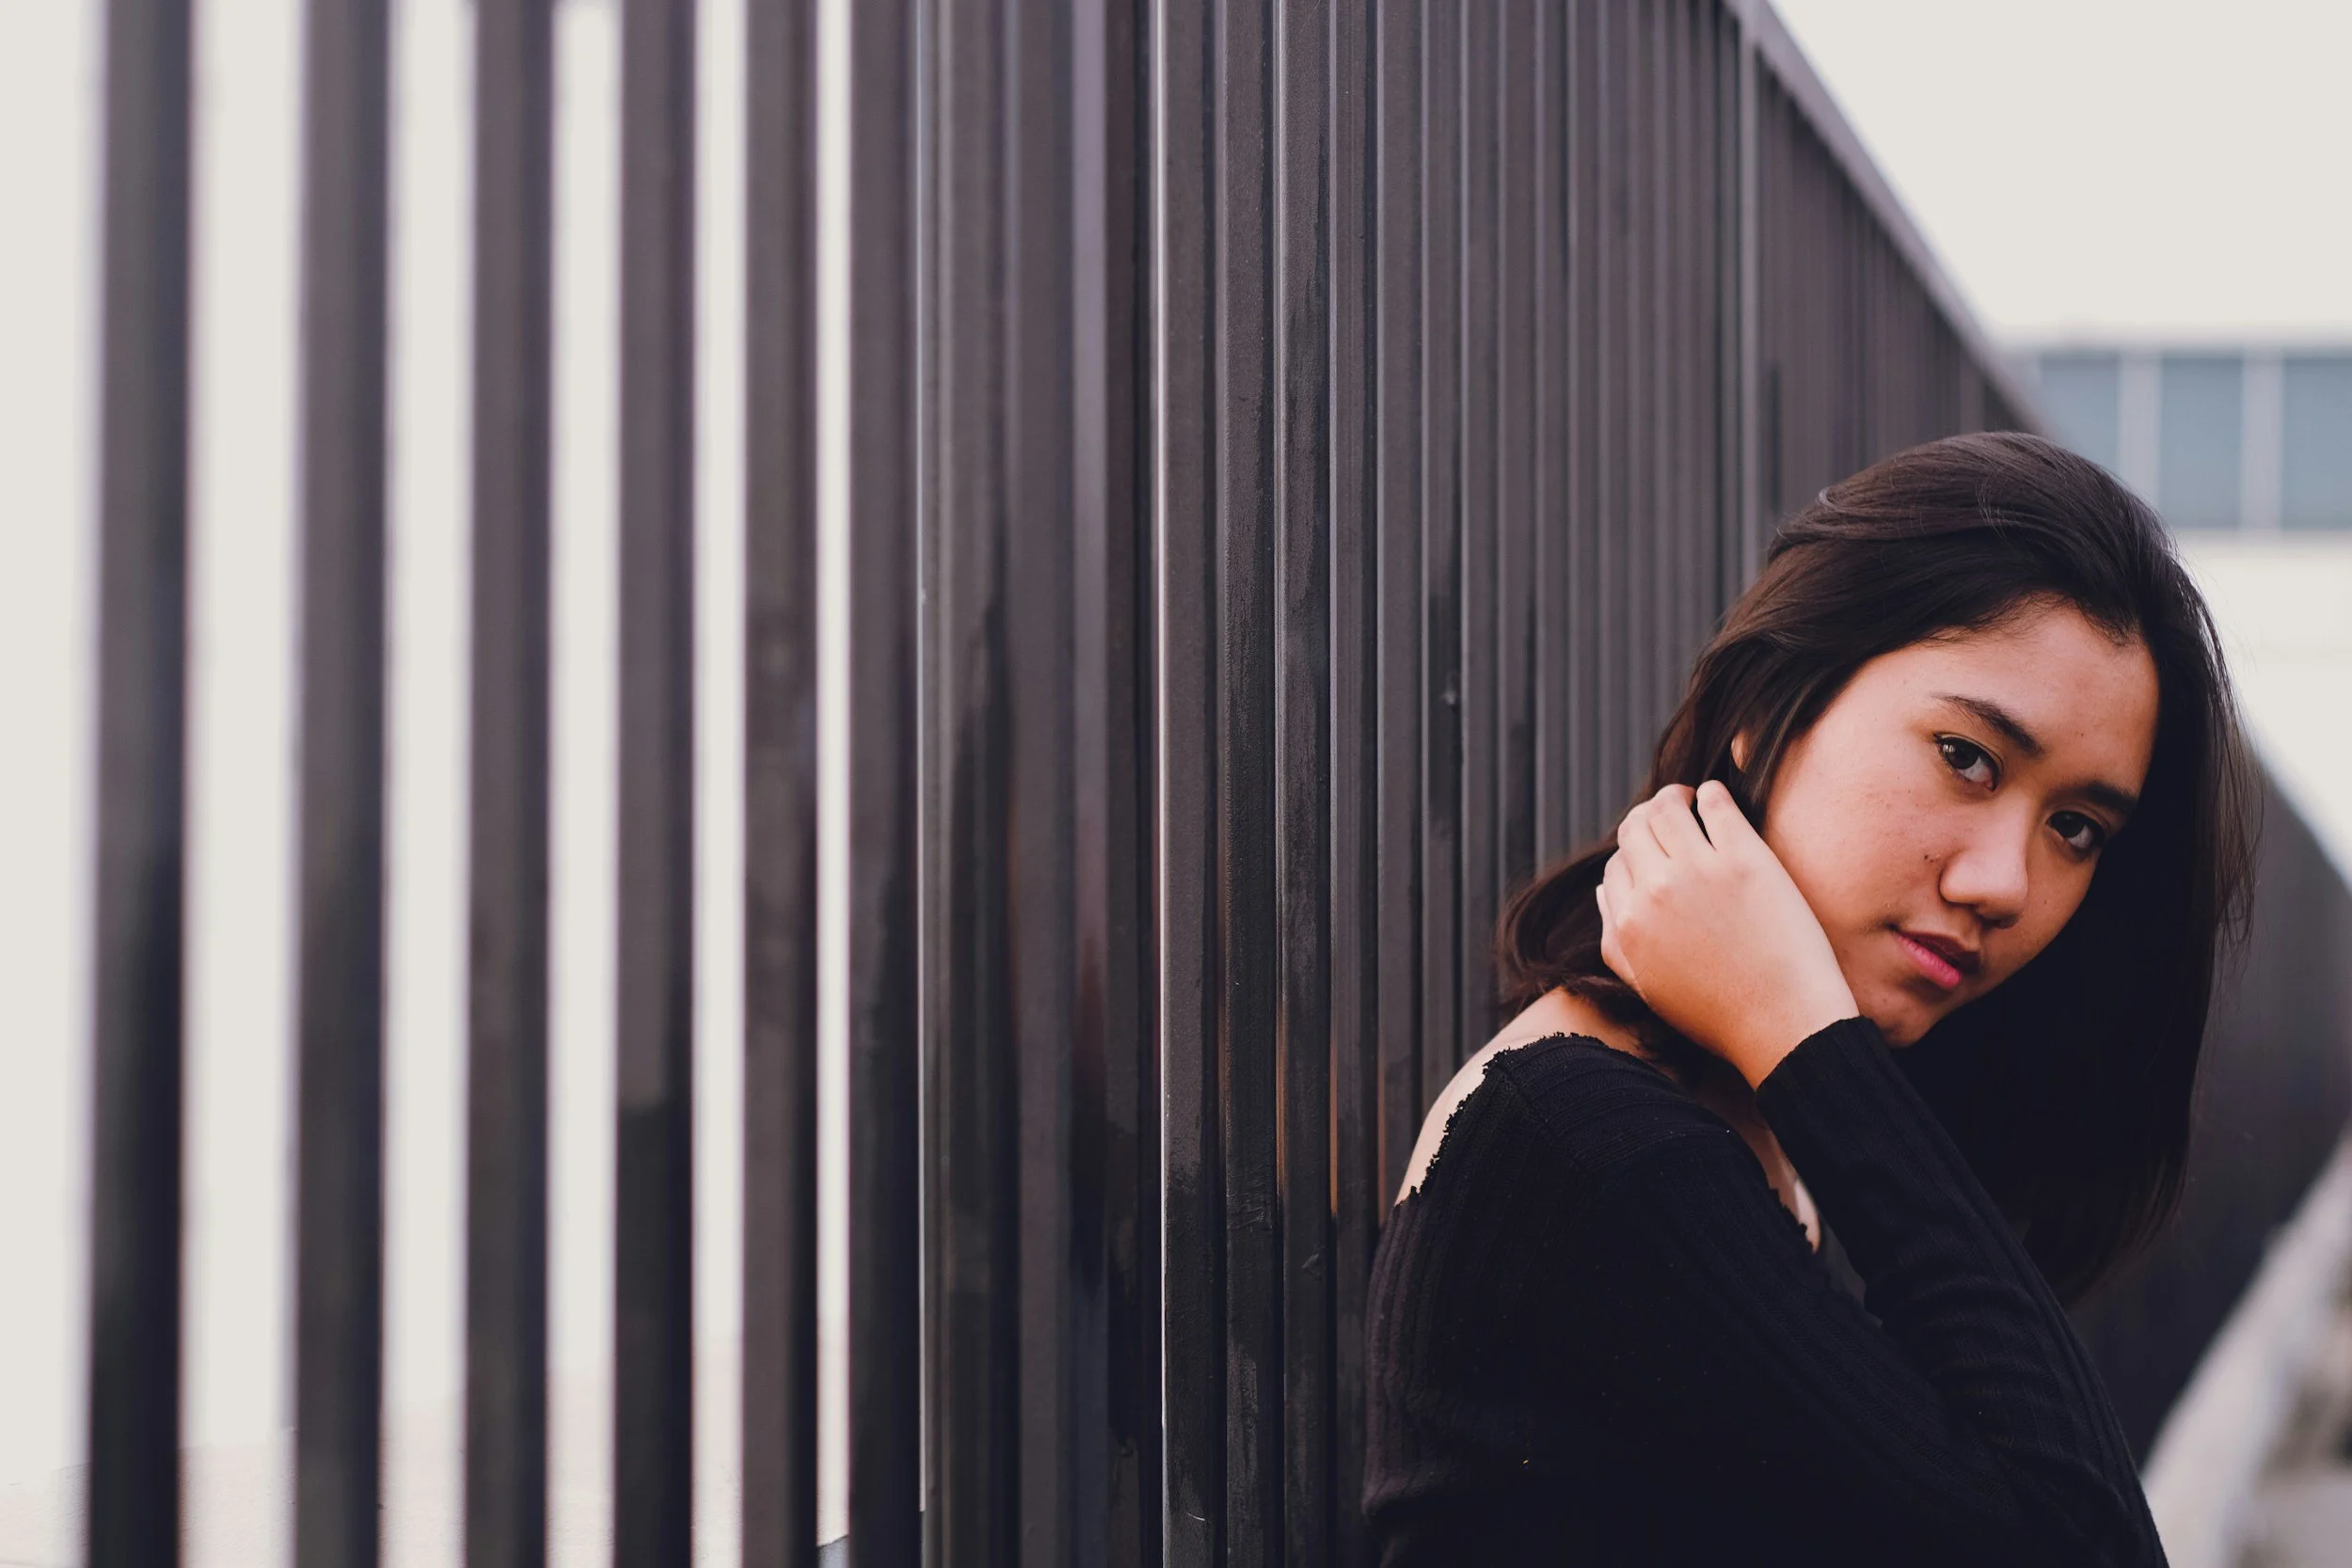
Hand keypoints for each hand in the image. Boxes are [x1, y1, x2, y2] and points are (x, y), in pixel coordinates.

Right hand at [1596, 781, 1857, 1087]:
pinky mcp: (1744, 858)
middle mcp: (1655, 891)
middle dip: (1645, 818)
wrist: (1783, 1025)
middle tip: (1669, 814)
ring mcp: (1699, 871)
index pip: (1614, 867)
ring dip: (1674, 797)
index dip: (1631, 857)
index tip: (1653, 856)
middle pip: (1633, 828)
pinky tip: (1716, 798)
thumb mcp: (1647, 986)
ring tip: (1691, 799)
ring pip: (1666, 808)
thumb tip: (1604, 891)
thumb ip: (1613, 941)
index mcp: (1628, 924)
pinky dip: (1710, 794)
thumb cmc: (1718, 1013)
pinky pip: (1715, 803)